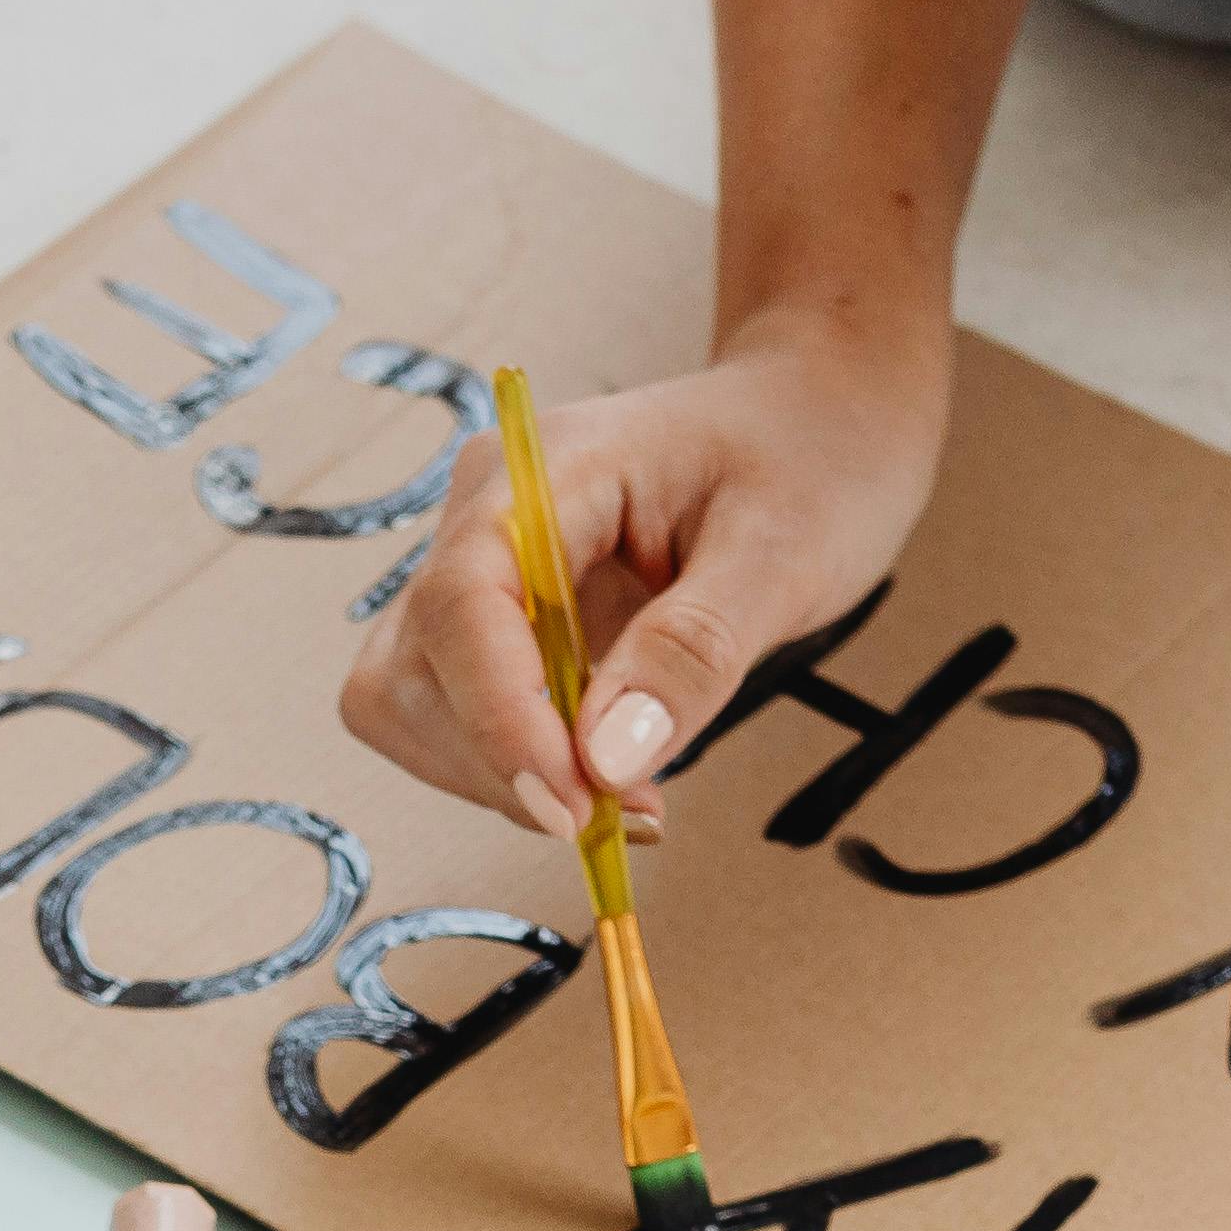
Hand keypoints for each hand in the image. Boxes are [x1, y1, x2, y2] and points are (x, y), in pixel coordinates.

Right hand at [340, 314, 954, 835]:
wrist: (816, 419)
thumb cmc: (808, 459)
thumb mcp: (783, 553)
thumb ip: (691, 652)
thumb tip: (605, 763)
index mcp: (545, 469)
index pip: (463, 602)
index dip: (499, 718)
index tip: (572, 806)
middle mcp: (485, 515)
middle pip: (414, 669)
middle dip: (496, 761)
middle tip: (622, 811)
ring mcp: (482, 570)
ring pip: (414, 706)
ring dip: (501, 777)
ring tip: (626, 798)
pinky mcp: (498, 623)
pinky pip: (463, 717)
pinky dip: (521, 770)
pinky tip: (611, 777)